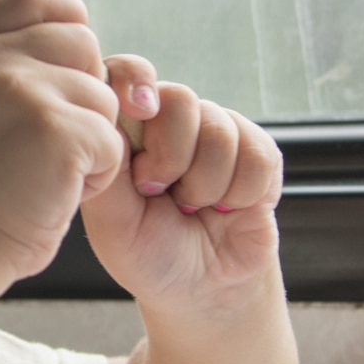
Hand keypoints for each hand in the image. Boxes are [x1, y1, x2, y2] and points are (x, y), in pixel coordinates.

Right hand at [0, 0, 125, 282]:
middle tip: (51, 138)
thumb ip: (3, 63)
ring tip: (49, 170)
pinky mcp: (58, 131)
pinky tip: (59, 191)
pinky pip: (111, 140)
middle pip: (84, 43)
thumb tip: (64, 22)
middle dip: (86, 91)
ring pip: (104, 96)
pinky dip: (98, 175)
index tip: (71, 61)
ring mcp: (24, 92)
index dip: (66, 19)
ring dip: (93, 139)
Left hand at [80, 57, 282, 313]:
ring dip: (205, 185)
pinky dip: (240, 193)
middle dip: (171, 158)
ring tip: (192, 207)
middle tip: (160, 192)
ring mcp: (215, 132)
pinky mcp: (257, 151)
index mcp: (127, 130)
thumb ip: (106, 168)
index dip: (134, 80)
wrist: (202, 290)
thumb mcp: (112, 221)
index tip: (139, 109)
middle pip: (178, 98)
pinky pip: (257, 153)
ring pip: (219, 129)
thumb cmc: (148, 255)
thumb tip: (105, 116)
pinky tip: (226, 208)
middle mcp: (169, 122)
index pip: (126, 74)